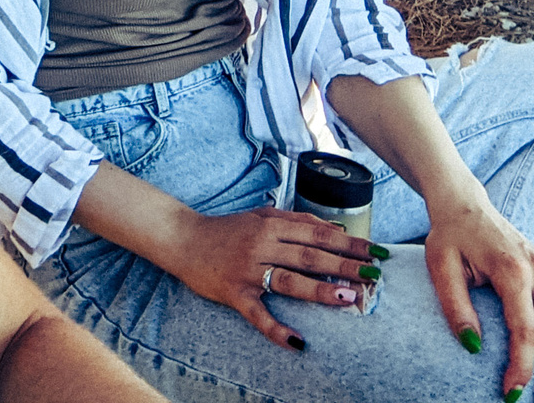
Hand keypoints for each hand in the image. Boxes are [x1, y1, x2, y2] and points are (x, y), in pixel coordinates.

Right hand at [171, 207, 381, 349]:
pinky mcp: (234, 294)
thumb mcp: (257, 216)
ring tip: (348, 297)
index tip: (374, 249)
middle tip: (374, 274)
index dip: (347, 241)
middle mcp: (260, 246)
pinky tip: (297, 342)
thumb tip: (332, 228)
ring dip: (320, 289)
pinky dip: (276, 329)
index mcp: (269, 226)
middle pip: (308, 255)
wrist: (182, 239)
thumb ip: (292, 220)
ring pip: (288, 280)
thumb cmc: (224, 229)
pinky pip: (257, 315)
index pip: (316, 233)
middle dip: (344, 264)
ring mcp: (247, 271)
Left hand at [425, 186, 533, 400]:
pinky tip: (527, 344)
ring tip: (520, 369)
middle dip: (533, 361)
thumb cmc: (448, 233)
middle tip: (515, 387)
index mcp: (512, 271)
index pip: (525, 329)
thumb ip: (456, 306)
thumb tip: (472, 347)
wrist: (462, 203)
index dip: (522, 364)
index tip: (511, 390)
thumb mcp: (441, 266)